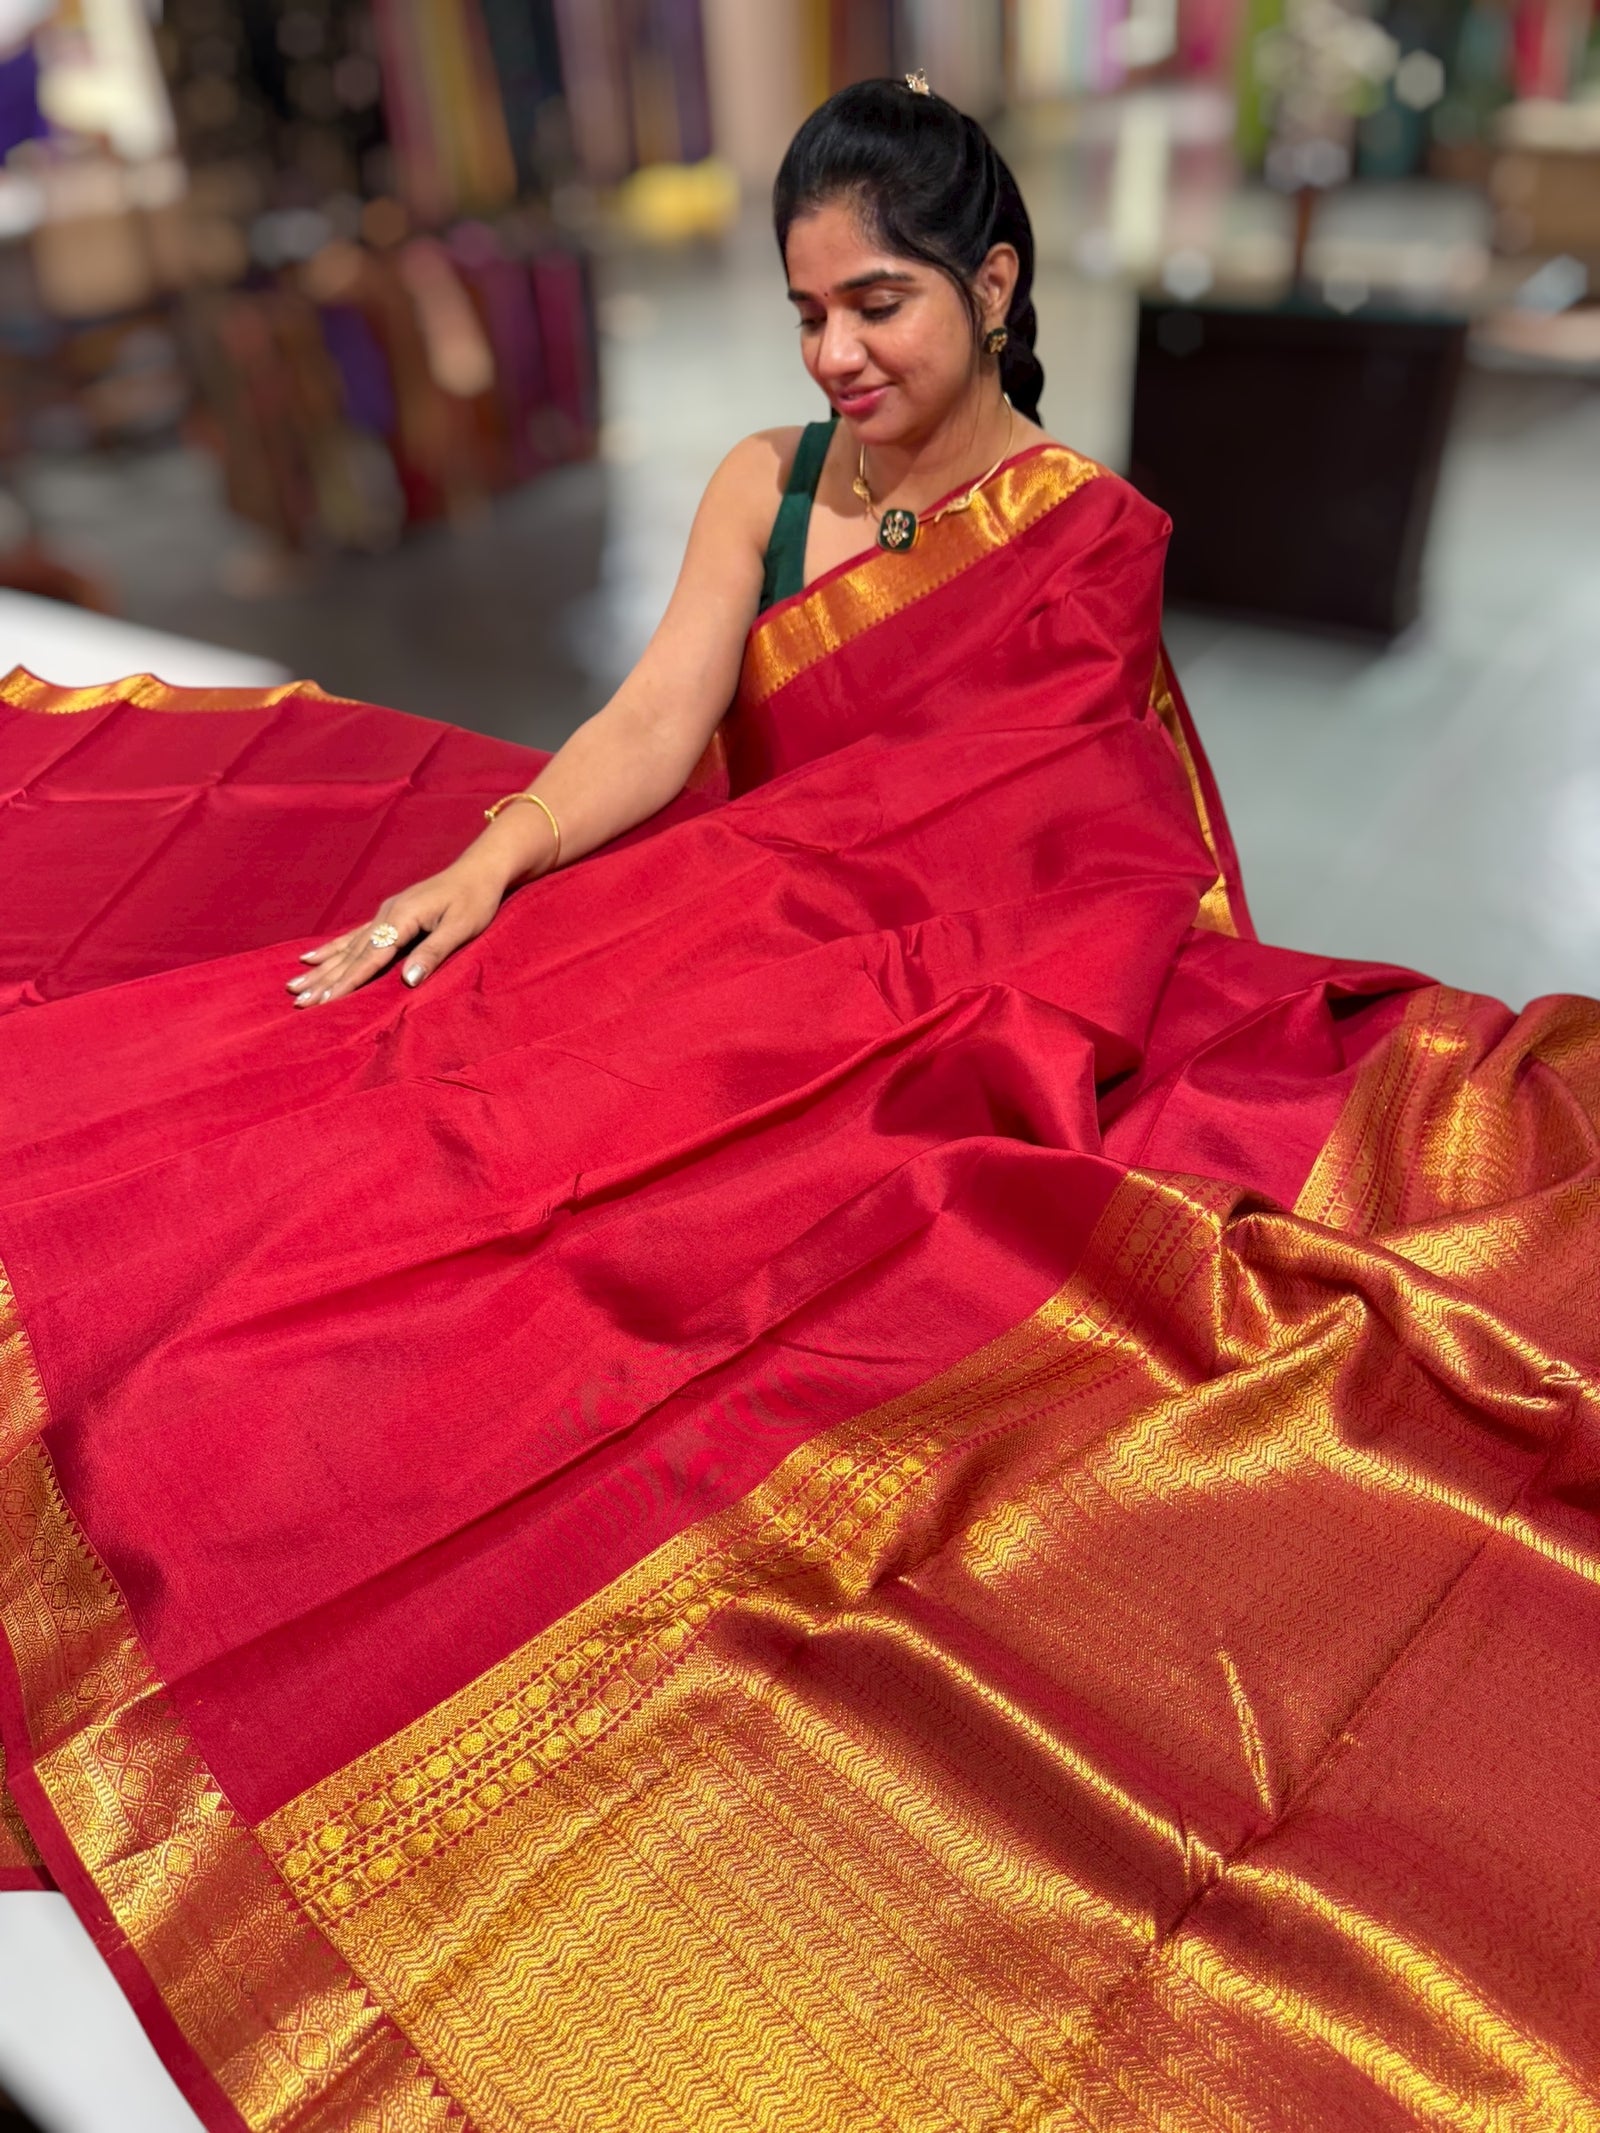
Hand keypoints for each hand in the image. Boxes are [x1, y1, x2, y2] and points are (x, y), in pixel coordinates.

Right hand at [287, 858, 504, 1005]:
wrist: (478, 870)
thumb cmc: (476, 900)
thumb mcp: (462, 928)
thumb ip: (433, 952)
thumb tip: (407, 981)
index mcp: (403, 917)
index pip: (371, 957)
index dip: (347, 981)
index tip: (324, 1001)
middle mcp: (387, 914)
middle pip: (351, 954)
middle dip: (324, 980)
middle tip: (298, 1001)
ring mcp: (385, 914)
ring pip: (347, 947)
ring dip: (321, 969)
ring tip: (294, 986)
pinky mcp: (388, 915)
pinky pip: (353, 937)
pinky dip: (331, 950)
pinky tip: (310, 959)